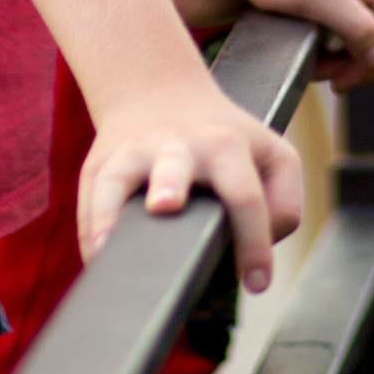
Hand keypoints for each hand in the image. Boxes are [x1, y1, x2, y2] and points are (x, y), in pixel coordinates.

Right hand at [77, 80, 301, 290]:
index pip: (245, 195)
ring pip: (115, 177)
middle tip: (166, 206)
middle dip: (170, 183)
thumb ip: (284, 203)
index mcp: (224, 145)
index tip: (257, 284)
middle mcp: (175, 146)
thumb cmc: (224, 139)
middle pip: (174, 164)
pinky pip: (88, 199)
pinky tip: (95, 258)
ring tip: (104, 246)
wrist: (157, 89)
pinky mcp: (99, 164)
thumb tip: (258, 253)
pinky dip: (88, 228)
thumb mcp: (273, 154)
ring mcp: (131, 153)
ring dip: (109, 208)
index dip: (254, 242)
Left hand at [241, 0, 373, 89]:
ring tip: (318, 64)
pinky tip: (322, 56)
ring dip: (349, 69)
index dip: (368, 74)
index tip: (333, 75)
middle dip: (358, 73)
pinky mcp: (365, 12)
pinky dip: (345, 60)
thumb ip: (357, 27)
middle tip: (323, 71)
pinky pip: (367, 50)